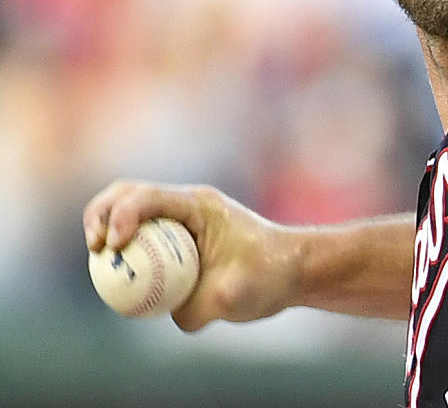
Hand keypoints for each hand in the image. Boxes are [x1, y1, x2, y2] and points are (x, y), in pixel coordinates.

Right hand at [83, 180, 294, 330]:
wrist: (291, 270)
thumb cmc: (269, 275)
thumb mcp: (236, 295)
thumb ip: (199, 307)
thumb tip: (170, 315)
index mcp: (199, 205)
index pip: (149, 196)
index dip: (122, 214)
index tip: (114, 245)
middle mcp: (185, 206)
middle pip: (127, 193)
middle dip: (101, 214)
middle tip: (95, 249)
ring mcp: (179, 221)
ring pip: (128, 211)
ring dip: (104, 227)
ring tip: (99, 259)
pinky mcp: (177, 241)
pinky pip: (140, 239)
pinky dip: (122, 251)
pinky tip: (117, 279)